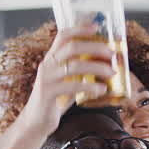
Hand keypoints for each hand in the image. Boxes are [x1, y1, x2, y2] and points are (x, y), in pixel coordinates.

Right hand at [14, 24, 114, 138]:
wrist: (36, 121)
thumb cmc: (55, 101)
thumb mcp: (68, 82)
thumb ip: (80, 73)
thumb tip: (106, 67)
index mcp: (52, 58)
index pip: (63, 36)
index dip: (79, 29)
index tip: (96, 27)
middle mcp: (47, 64)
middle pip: (72, 48)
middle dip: (95, 47)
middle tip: (112, 53)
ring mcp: (47, 78)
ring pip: (75, 66)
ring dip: (97, 67)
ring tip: (112, 72)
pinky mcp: (48, 92)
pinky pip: (72, 86)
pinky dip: (90, 86)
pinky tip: (102, 89)